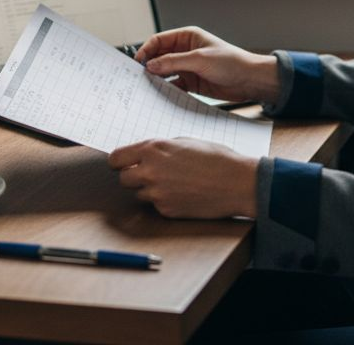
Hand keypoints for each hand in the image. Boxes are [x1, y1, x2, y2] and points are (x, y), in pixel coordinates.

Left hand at [109, 138, 257, 218]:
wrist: (237, 182)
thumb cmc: (216, 158)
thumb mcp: (185, 142)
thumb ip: (160, 149)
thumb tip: (143, 155)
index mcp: (153, 149)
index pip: (116, 158)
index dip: (120, 162)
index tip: (125, 164)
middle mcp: (150, 171)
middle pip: (123, 179)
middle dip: (134, 177)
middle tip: (151, 174)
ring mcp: (157, 193)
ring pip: (139, 194)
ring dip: (150, 190)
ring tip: (174, 183)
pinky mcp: (167, 210)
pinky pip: (156, 206)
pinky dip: (165, 201)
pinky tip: (184, 194)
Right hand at [134, 27, 280, 105]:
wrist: (250, 80)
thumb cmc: (231, 62)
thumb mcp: (200, 59)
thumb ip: (173, 62)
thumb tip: (150, 65)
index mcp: (187, 37)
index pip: (159, 40)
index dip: (146, 50)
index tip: (137, 63)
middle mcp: (185, 51)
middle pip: (159, 57)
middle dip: (149, 65)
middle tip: (138, 77)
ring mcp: (188, 67)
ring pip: (165, 72)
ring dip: (156, 79)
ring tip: (146, 88)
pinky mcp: (192, 82)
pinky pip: (173, 85)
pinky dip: (166, 90)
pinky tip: (160, 96)